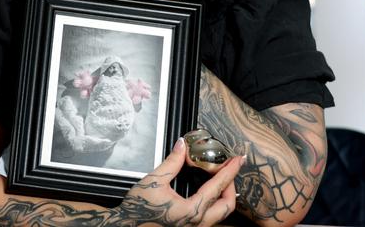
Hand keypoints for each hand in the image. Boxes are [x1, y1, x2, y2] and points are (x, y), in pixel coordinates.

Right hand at [108, 138, 243, 225]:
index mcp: (191, 211)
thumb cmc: (138, 209)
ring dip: (223, 196)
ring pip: (220, 214)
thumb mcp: (154, 180)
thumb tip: (182, 146)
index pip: (218, 187)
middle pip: (227, 206)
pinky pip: (210, 218)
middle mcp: (197, 223)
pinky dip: (214, 203)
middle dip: (231, 186)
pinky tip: (207, 193)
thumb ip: (172, 162)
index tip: (238, 160)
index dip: (230, 171)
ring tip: (220, 179)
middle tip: (228, 170)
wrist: (126, 226)